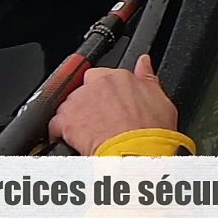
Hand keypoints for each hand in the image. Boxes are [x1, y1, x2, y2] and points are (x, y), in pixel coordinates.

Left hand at [49, 54, 178, 154]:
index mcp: (121, 77)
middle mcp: (98, 84)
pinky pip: (56, 123)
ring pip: (70, 104)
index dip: (108, 92)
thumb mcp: (161, 100)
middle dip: (90, 102)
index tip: (112, 103)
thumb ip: (148, 78)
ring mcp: (80, 101)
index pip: (106, 76)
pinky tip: (71, 141)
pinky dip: (60, 132)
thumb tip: (145, 63)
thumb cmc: (151, 132)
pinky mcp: (66, 120)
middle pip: (85, 88)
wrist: (136, 154)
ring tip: (88, 133)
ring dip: (76, 116)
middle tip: (101, 120)